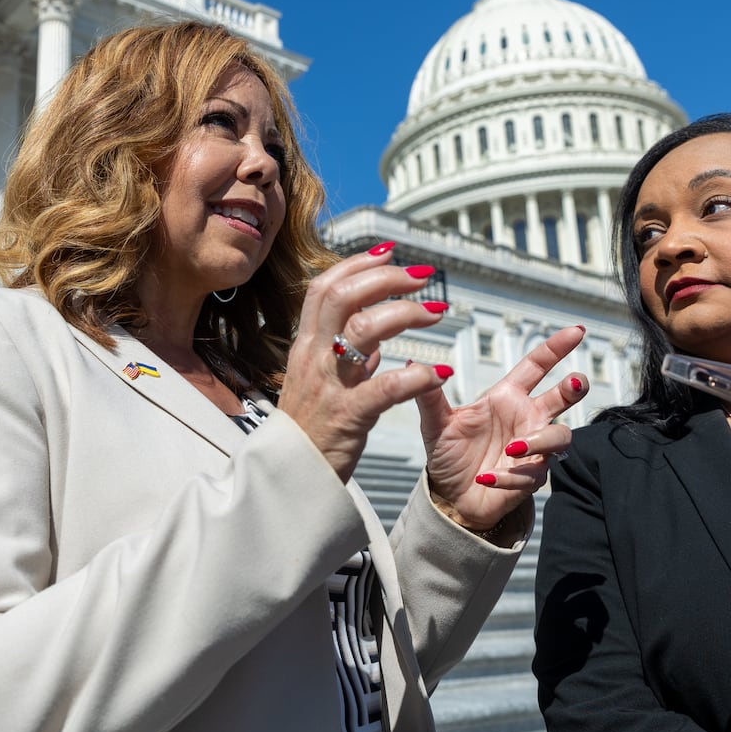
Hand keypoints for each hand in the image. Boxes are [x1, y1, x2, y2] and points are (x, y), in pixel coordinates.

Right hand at [280, 245, 458, 481]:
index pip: (323, 288)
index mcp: (305, 347)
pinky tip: (440, 371)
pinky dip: (416, 375)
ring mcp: (328, 386)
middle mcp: (313, 358)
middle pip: (342, 296)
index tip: (388, 253)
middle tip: (422, 277)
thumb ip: (344, 361)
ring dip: (405, 314)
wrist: (290, 479)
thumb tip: (373, 344)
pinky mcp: (347, 416)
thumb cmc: (310, 431)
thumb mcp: (318, 385)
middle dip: (385, 278)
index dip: (356, 264)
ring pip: (361, 331)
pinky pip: (385, 388)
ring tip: (436, 313)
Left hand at [417, 325, 589, 530]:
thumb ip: (430, 395)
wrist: (451, 496)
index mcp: (507, 398)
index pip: (536, 366)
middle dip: (574, 387)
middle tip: (574, 382)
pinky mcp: (532, 477)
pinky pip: (532, 473)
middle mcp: (526, 418)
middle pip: (564, 397)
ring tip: (511, 449)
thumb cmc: (449, 455)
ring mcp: (534, 448)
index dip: (556, 347)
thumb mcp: (436, 423)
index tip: (577, 331)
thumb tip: (414, 362)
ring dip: (539, 440)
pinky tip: (486, 478)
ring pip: (559, 436)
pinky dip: (508, 476)